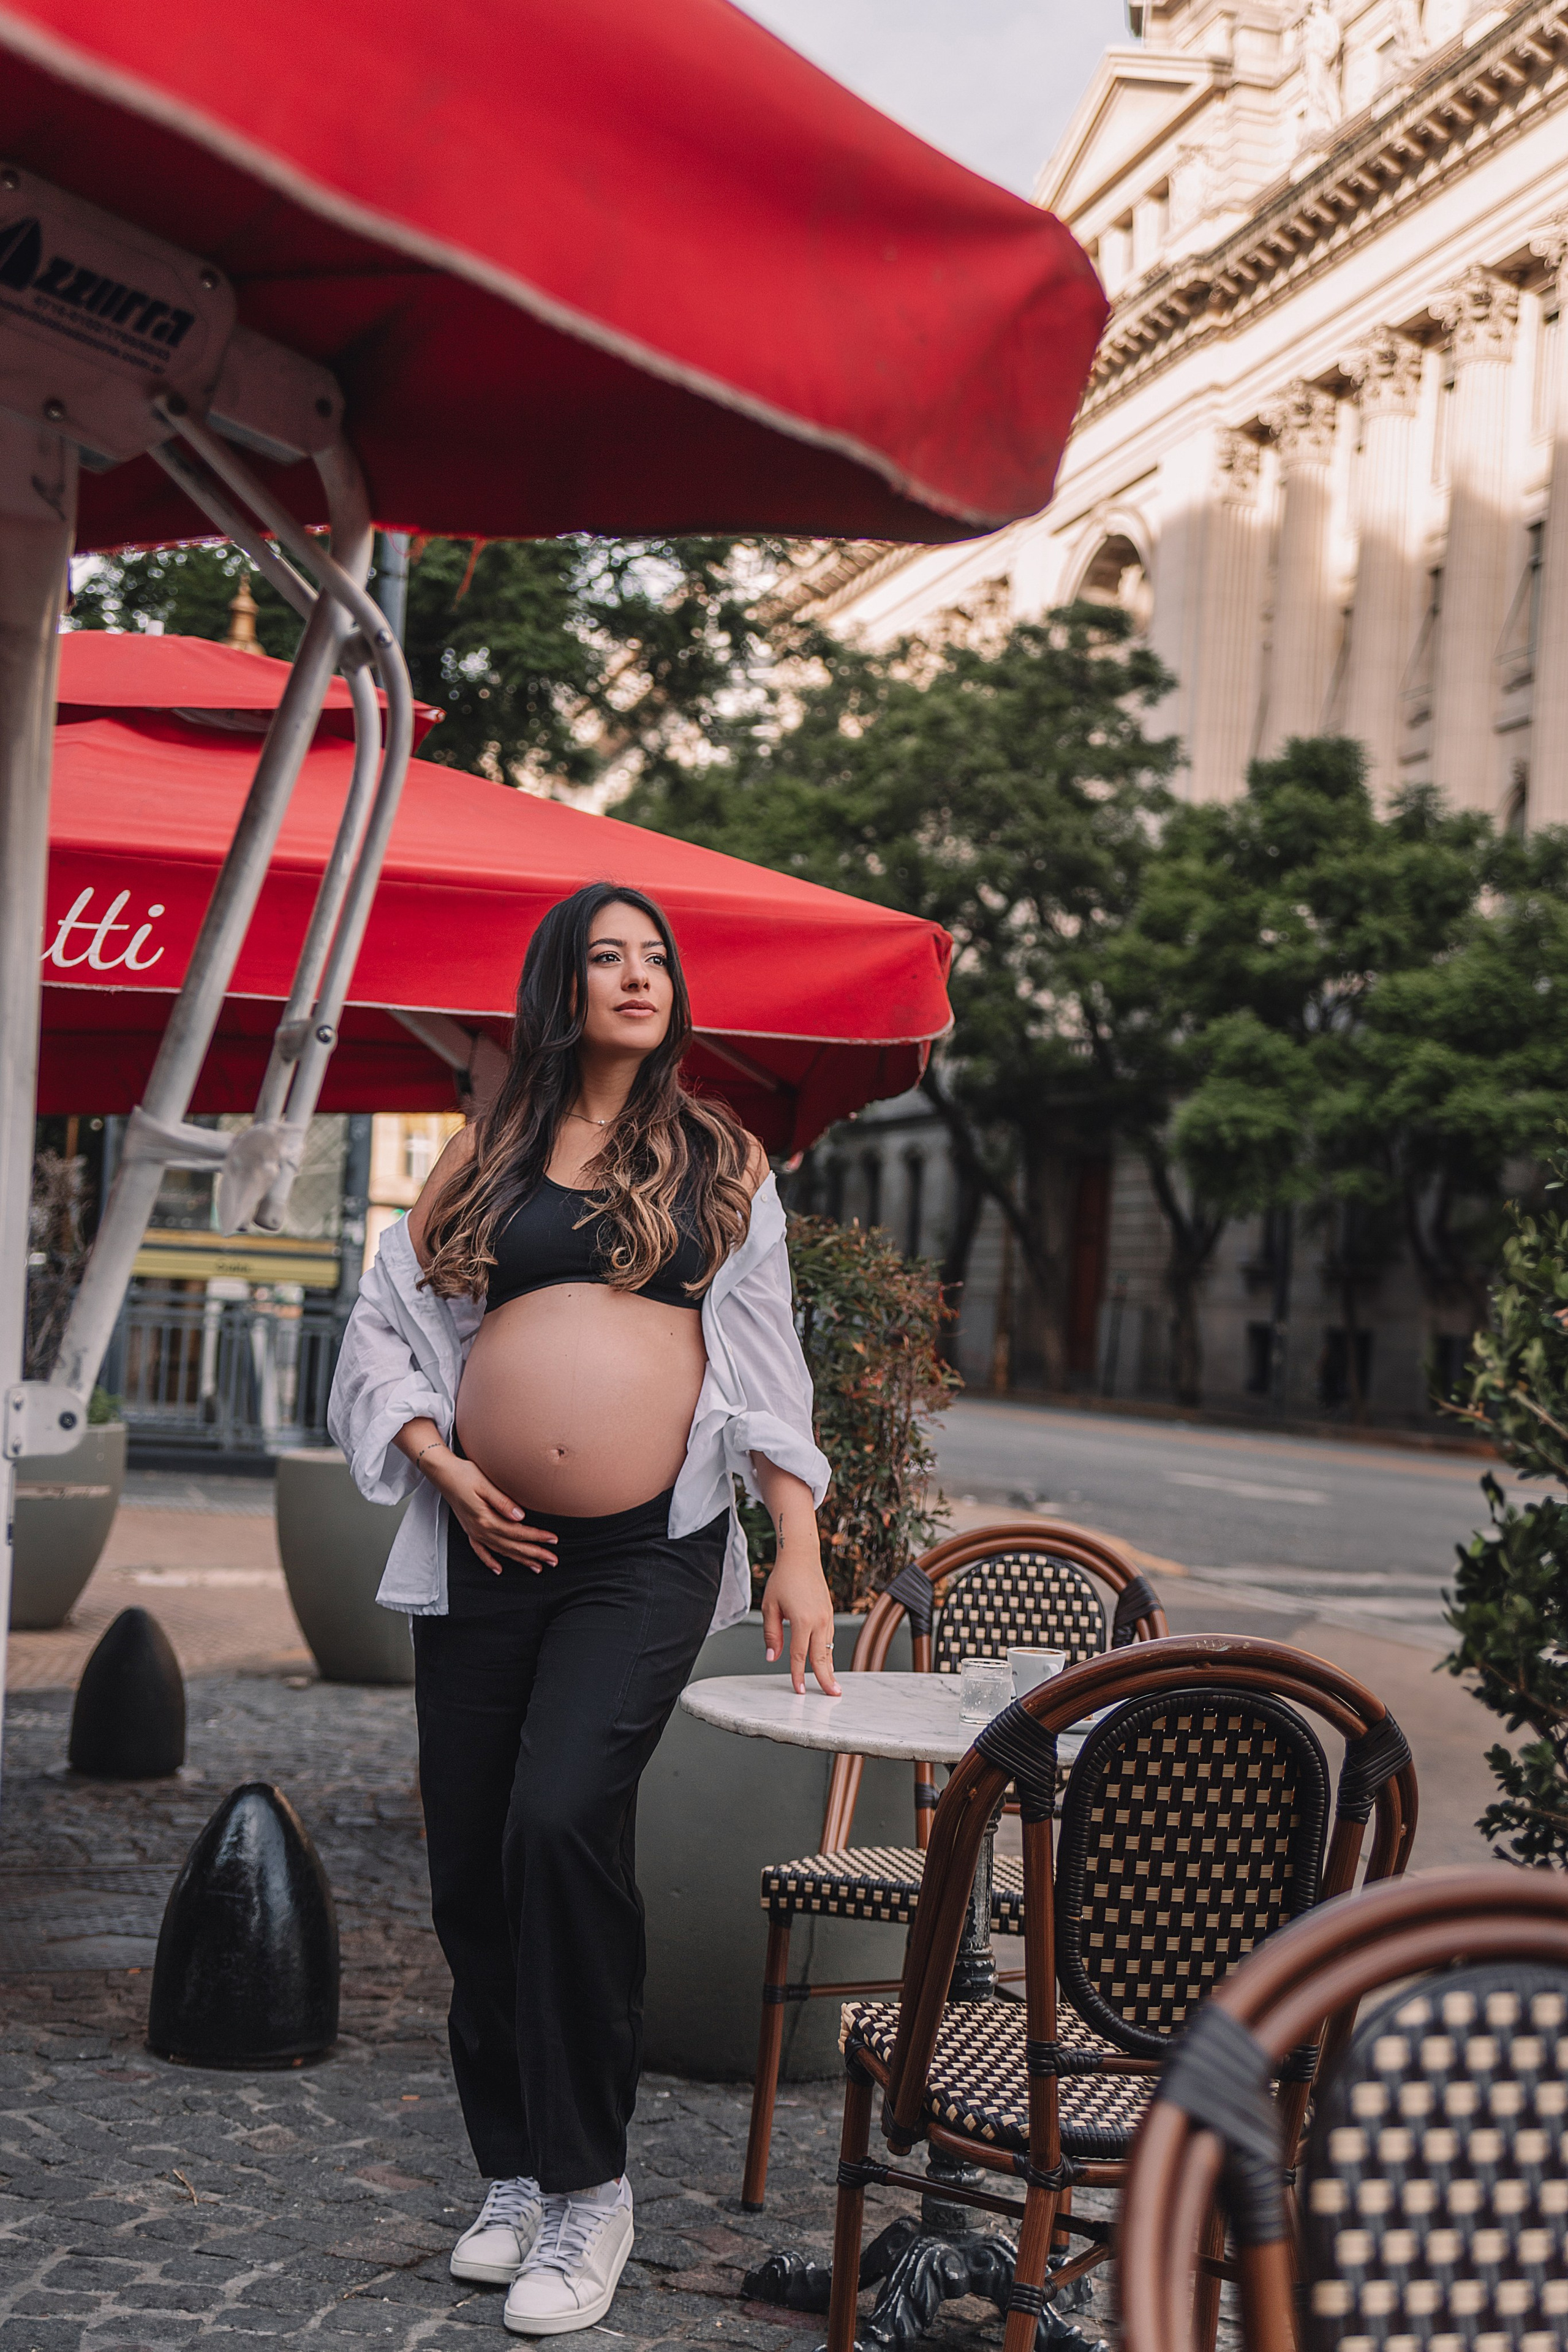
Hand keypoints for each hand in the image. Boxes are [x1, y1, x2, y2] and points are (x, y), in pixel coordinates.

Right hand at [428, 1452, 556, 1575]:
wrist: (443, 1473)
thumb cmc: (464, 1474)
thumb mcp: (485, 1484)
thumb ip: (503, 1502)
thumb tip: (520, 1516)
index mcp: (486, 1519)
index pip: (518, 1532)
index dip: (537, 1537)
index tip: (553, 1540)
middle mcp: (480, 1529)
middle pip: (513, 1546)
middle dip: (534, 1554)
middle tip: (552, 1560)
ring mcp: (474, 1531)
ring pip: (501, 1551)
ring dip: (519, 1559)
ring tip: (536, 1567)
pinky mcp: (469, 1529)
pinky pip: (480, 1551)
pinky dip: (489, 1561)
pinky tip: (498, 1569)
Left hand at [761, 1545, 840, 1696]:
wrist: (801, 1557)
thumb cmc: (783, 1579)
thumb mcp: (770, 1607)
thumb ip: (772, 1634)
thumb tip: (773, 1657)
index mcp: (803, 1621)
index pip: (800, 1656)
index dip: (799, 1675)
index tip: (800, 1691)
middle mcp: (819, 1620)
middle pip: (822, 1657)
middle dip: (826, 1678)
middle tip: (833, 1695)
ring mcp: (827, 1617)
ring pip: (828, 1648)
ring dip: (830, 1667)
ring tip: (832, 1685)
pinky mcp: (829, 1613)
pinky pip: (829, 1638)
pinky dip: (829, 1652)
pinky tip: (827, 1661)